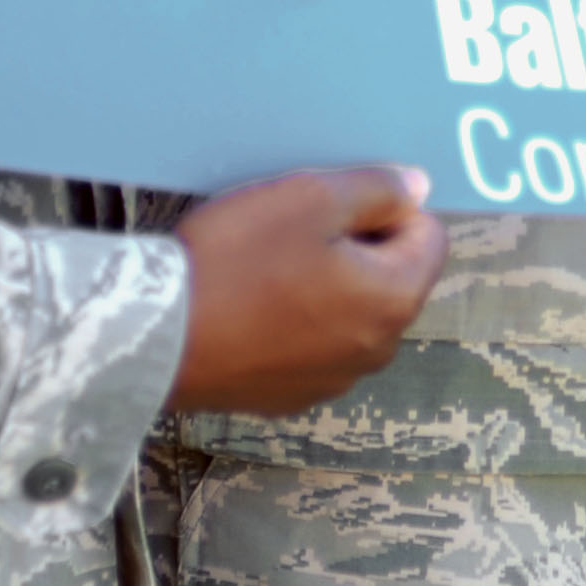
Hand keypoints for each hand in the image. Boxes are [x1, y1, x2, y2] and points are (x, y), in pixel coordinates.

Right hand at [170, 166, 448, 411]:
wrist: (156, 337)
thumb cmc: (237, 260)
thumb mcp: (310, 198)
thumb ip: (377, 189)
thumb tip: (418, 190)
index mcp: (394, 300)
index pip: (429, 238)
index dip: (388, 208)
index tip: (334, 203)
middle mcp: (376, 351)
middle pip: (390, 278)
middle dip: (356, 247)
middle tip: (294, 230)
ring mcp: (332, 380)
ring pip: (348, 312)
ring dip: (323, 284)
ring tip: (264, 266)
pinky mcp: (288, 396)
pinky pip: (310, 344)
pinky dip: (292, 321)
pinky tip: (248, 305)